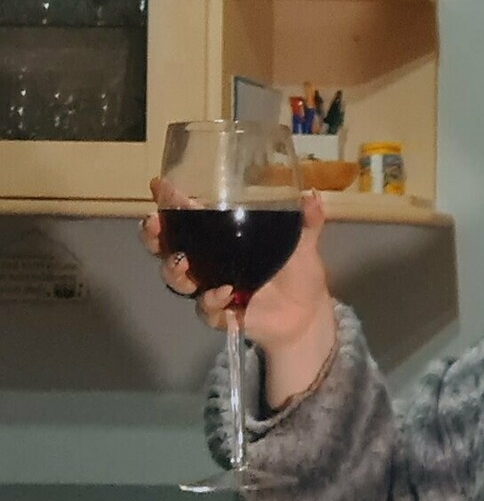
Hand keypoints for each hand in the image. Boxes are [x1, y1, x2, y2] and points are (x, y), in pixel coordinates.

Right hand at [140, 176, 334, 357]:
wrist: (307, 314)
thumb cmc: (298, 273)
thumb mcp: (303, 244)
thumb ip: (307, 221)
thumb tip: (312, 194)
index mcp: (223, 239)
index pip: (189, 218)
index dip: (170, 203)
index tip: (159, 185)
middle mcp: (209, 262)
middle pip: (168, 247)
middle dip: (154, 236)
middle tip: (153, 225)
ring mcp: (211, 287)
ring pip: (176, 278)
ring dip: (173, 270)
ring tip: (182, 262)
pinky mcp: (220, 314)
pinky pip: (205, 308)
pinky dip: (210, 300)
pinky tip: (224, 292)